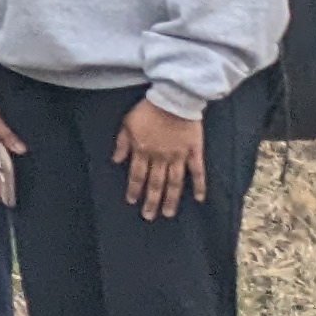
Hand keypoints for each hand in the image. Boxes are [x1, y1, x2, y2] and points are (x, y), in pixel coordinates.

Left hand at [118, 97, 205, 219]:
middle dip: (151, 201)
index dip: (134, 189)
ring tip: (168, 214)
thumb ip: (122, 143)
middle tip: (149, 217)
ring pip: (174, 182)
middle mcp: (161, 157)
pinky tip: (199, 199)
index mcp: (143, 150)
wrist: (173, 99)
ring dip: (171, 199)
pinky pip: (198, 171)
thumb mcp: (127, 123)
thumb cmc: (148, 109)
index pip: (137, 175)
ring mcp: (179, 156)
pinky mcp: (194, 151)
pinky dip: (199, 185)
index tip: (132, 202)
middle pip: (155, 183)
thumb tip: (116, 161)